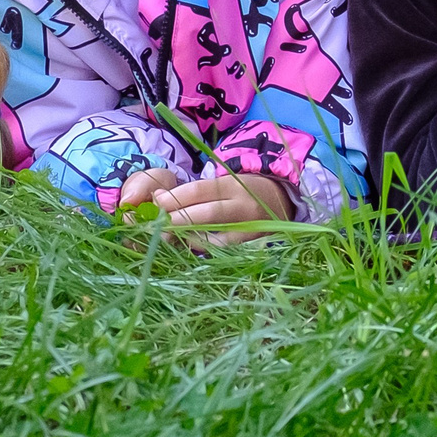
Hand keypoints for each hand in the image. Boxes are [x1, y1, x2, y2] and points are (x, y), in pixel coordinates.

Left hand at [121, 168, 291, 242]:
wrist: (282, 202)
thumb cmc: (241, 192)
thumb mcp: (222, 184)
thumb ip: (192, 192)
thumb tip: (157, 198)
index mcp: (234, 186)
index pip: (200, 190)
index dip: (175, 197)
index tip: (156, 203)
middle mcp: (243, 207)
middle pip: (207, 215)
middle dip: (178, 220)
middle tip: (155, 226)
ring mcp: (249, 229)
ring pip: (214, 239)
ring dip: (188, 241)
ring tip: (169, 239)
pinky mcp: (251, 247)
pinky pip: (221, 252)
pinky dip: (203, 251)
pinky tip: (190, 248)